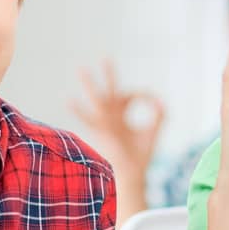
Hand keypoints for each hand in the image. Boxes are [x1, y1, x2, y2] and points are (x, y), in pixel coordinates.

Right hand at [70, 59, 165, 183]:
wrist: (133, 172)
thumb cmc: (142, 155)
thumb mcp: (154, 130)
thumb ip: (159, 113)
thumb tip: (159, 99)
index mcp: (122, 114)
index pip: (130, 95)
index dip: (143, 95)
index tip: (153, 101)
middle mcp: (112, 116)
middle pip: (110, 90)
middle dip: (109, 75)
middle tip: (106, 57)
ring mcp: (106, 122)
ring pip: (97, 99)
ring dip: (90, 84)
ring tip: (82, 69)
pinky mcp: (103, 131)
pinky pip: (89, 119)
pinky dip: (79, 111)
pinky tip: (69, 100)